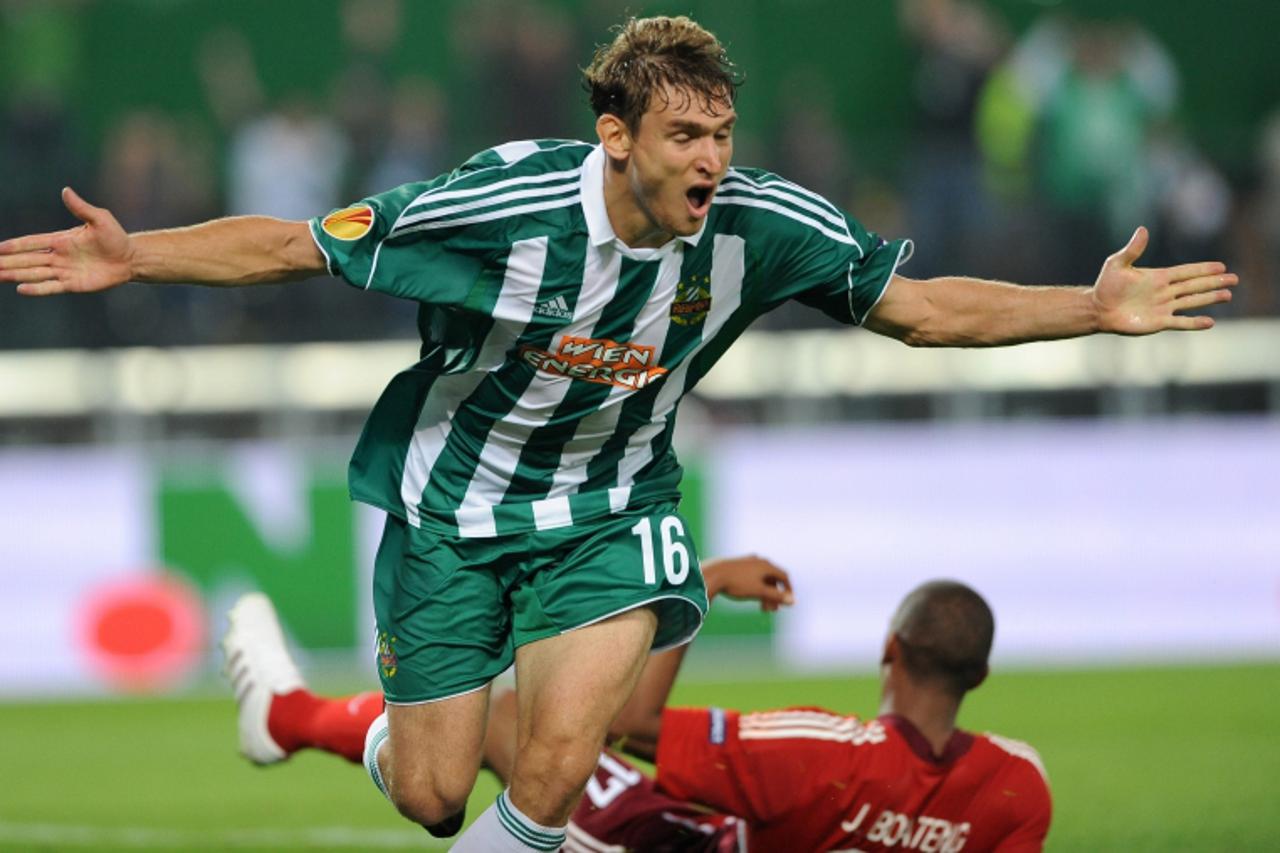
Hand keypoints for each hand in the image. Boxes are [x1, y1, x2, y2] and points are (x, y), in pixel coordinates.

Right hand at [0, 188, 133, 295]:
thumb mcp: (99, 219)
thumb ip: (81, 207)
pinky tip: (21, 288)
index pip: (32, 243)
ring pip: (34, 273)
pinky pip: (51, 287)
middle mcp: (58, 256)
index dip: (14, 245)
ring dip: (15, 274)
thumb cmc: (115, 237)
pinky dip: (37, 288)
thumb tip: (65, 190)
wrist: (131, 258)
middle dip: (7, 261)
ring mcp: (64, 271)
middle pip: (27, 259)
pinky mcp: (73, 284)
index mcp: (61, 240)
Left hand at [703, 555, 794, 611]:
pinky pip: (752, 577)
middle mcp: (758, 561)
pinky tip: (750, 596)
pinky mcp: (737, 566)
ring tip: (762, 607)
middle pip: (772, 579)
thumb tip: (794, 601)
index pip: (784, 576)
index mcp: (766, 564)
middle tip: (773, 610)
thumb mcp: (759, 591)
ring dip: (765, 593)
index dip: (788, 589)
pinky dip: (755, 588)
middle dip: (774, 595)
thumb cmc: (737, 583)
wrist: (712, 574)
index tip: (788, 602)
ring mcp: (747, 562)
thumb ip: (777, 596)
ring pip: (761, 579)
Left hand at [1091, 226, 1236, 334]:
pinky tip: (1210, 322)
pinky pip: (1180, 322)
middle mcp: (1164, 292)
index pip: (1186, 271)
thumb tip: (1143, 229)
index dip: (1202, 269)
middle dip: (1214, 282)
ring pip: (1192, 302)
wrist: (1098, 309)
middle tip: (1234, 279)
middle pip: (1194, 285)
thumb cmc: (1106, 286)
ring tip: (1228, 295)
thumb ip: (1133, 249)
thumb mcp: (1117, 263)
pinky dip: (1194, 323)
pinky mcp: (1158, 322)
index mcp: (1158, 277)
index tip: (1220, 266)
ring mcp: (1163, 307)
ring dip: (1209, 298)